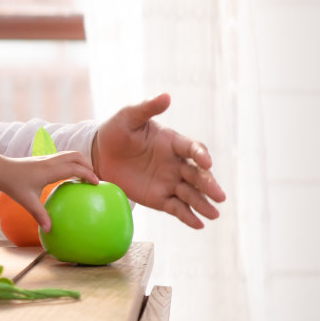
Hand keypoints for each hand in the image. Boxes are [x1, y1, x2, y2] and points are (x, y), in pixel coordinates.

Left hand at [6, 150, 98, 232]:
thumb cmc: (13, 185)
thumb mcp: (27, 201)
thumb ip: (40, 215)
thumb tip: (49, 230)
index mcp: (49, 170)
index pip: (74, 168)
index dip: (88, 174)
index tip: (96, 183)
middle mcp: (50, 161)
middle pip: (76, 156)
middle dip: (88, 165)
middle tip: (94, 179)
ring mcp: (46, 158)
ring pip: (69, 154)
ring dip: (80, 162)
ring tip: (85, 177)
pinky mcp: (43, 159)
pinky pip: (62, 158)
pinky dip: (71, 164)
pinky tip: (70, 177)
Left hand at [93, 93, 224, 228]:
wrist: (100, 154)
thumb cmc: (116, 131)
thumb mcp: (128, 117)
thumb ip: (146, 108)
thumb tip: (166, 96)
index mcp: (173, 143)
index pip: (192, 149)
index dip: (200, 155)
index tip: (206, 162)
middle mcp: (176, 164)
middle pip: (197, 175)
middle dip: (208, 184)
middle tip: (219, 195)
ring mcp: (169, 182)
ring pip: (190, 194)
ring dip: (203, 203)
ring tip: (214, 214)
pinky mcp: (159, 198)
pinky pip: (176, 208)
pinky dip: (187, 216)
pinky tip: (198, 225)